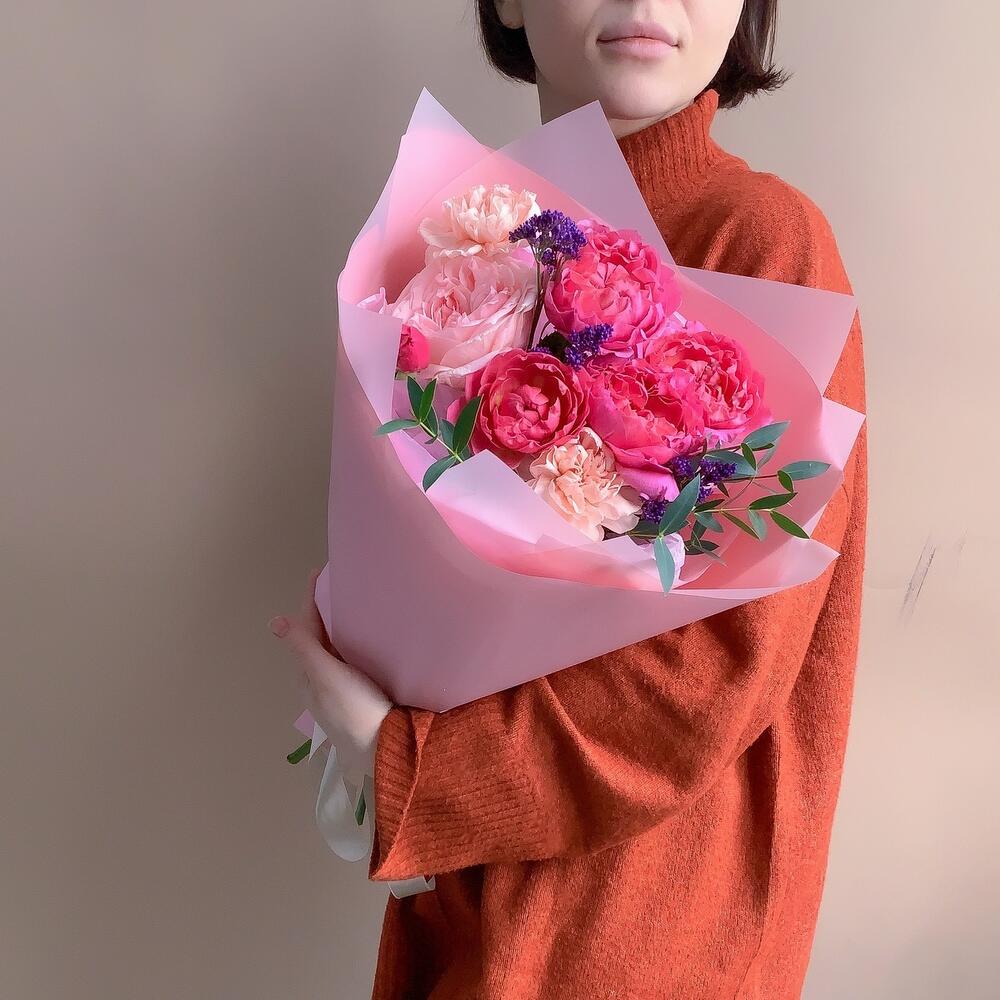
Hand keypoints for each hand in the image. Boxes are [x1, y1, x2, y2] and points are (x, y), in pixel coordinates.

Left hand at [269, 567, 392, 780]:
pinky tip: (372, 641)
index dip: (311, 600)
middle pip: (320, 638)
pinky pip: (355, 662)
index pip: (307, 629)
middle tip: (343, 584)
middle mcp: (322, 683)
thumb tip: (274, 621)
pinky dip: (357, 645)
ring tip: (357, 605)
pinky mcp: (365, 696)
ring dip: (342, 628)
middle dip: (327, 612)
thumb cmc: (354, 708)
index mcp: (310, 675)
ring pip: (337, 652)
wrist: (386, 747)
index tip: (320, 572)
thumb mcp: (326, 675)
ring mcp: (343, 691)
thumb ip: (303, 647)